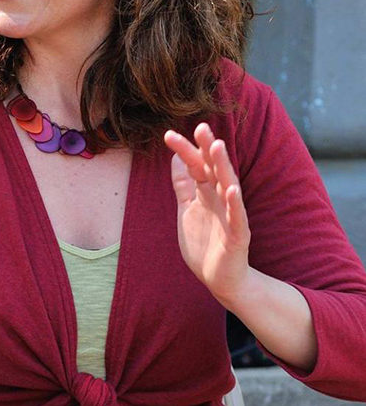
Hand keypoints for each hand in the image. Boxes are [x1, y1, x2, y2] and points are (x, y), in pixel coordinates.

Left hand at [164, 123, 250, 305]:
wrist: (221, 279)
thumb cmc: (206, 243)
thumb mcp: (187, 210)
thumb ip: (183, 185)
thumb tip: (176, 158)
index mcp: (206, 193)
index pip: (195, 166)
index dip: (184, 151)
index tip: (168, 134)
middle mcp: (220, 199)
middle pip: (213, 169)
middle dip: (207, 148)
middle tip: (201, 126)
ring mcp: (231, 215)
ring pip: (228, 186)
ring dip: (223, 167)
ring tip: (217, 146)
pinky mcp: (238, 235)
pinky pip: (237, 217)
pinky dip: (235, 203)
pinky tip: (232, 190)